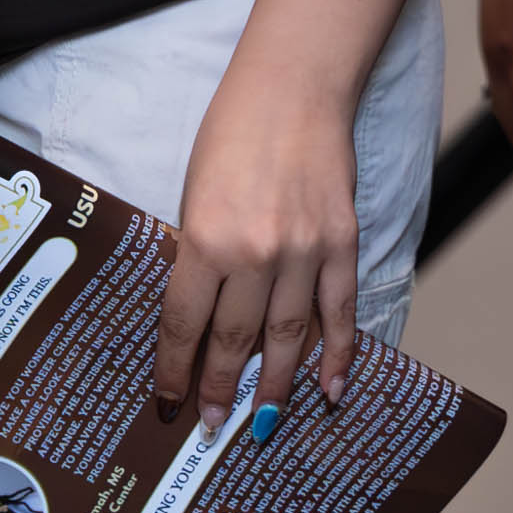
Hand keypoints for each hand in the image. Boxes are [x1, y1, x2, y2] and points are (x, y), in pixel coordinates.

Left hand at [159, 61, 366, 432]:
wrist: (294, 88)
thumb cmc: (232, 134)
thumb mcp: (193, 194)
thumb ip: (198, 255)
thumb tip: (201, 320)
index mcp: (206, 238)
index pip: (185, 324)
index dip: (176, 370)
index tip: (170, 403)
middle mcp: (256, 253)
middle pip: (234, 340)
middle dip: (220, 388)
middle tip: (212, 424)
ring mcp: (305, 251)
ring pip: (287, 338)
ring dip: (273, 386)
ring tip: (261, 423)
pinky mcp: (342, 243)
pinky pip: (339, 312)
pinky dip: (336, 356)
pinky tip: (330, 391)